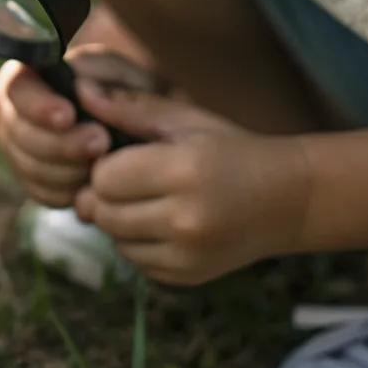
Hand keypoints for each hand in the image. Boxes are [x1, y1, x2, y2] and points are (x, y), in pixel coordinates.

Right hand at [0, 48, 169, 208]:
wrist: (133, 122)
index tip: (69, 116)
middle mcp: (14, 115)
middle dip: (61, 143)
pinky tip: (96, 181)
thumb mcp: (121, 75)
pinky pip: (44, 194)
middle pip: (19, 135)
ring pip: (31, 169)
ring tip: (104, 161)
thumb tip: (83, 93)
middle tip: (101, 142)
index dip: (38, 107)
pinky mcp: (34, 183)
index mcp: (28, 77)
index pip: (17, 90)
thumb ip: (104, 80)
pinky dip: (71, 191)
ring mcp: (19, 151)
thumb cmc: (122, 88)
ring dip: (69, 169)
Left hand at [72, 79, 307, 284]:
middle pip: (103, 212)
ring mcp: (188, 254)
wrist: (286, 200)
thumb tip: (81, 91)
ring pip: (114, 240)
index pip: (104, 178)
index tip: (122, 158)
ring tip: (148, 201)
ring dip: (119, 221)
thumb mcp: (186, 121)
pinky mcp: (187, 276)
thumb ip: (131, 109)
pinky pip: (135, 262)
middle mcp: (186, 218)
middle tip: (129, 181)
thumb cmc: (231, 150)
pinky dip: (138, 243)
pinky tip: (164, 224)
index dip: (105, 166)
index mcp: (184, 170)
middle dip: (105, 195)